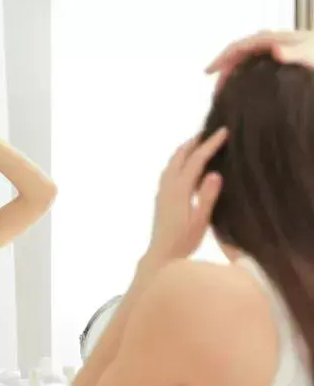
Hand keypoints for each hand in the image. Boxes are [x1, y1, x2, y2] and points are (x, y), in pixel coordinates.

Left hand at [147, 128, 226, 261]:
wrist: (161, 255)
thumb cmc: (183, 242)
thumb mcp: (200, 221)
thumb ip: (207, 197)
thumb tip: (214, 173)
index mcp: (179, 190)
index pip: (196, 160)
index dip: (210, 144)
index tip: (223, 131)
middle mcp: (168, 187)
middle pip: (180, 156)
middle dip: (195, 141)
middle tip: (210, 130)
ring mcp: (162, 191)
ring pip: (172, 162)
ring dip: (185, 150)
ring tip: (198, 142)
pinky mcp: (161, 198)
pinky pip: (169, 171)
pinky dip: (179, 160)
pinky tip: (185, 166)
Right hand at [206, 30, 313, 90]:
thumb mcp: (309, 54)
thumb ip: (294, 52)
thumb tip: (274, 50)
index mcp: (271, 40)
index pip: (238, 47)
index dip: (221, 59)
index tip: (209, 72)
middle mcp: (268, 44)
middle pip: (238, 55)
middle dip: (224, 71)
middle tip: (216, 92)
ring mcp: (271, 52)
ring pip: (244, 61)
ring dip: (232, 75)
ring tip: (224, 92)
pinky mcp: (275, 61)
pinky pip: (252, 66)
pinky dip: (242, 76)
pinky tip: (240, 88)